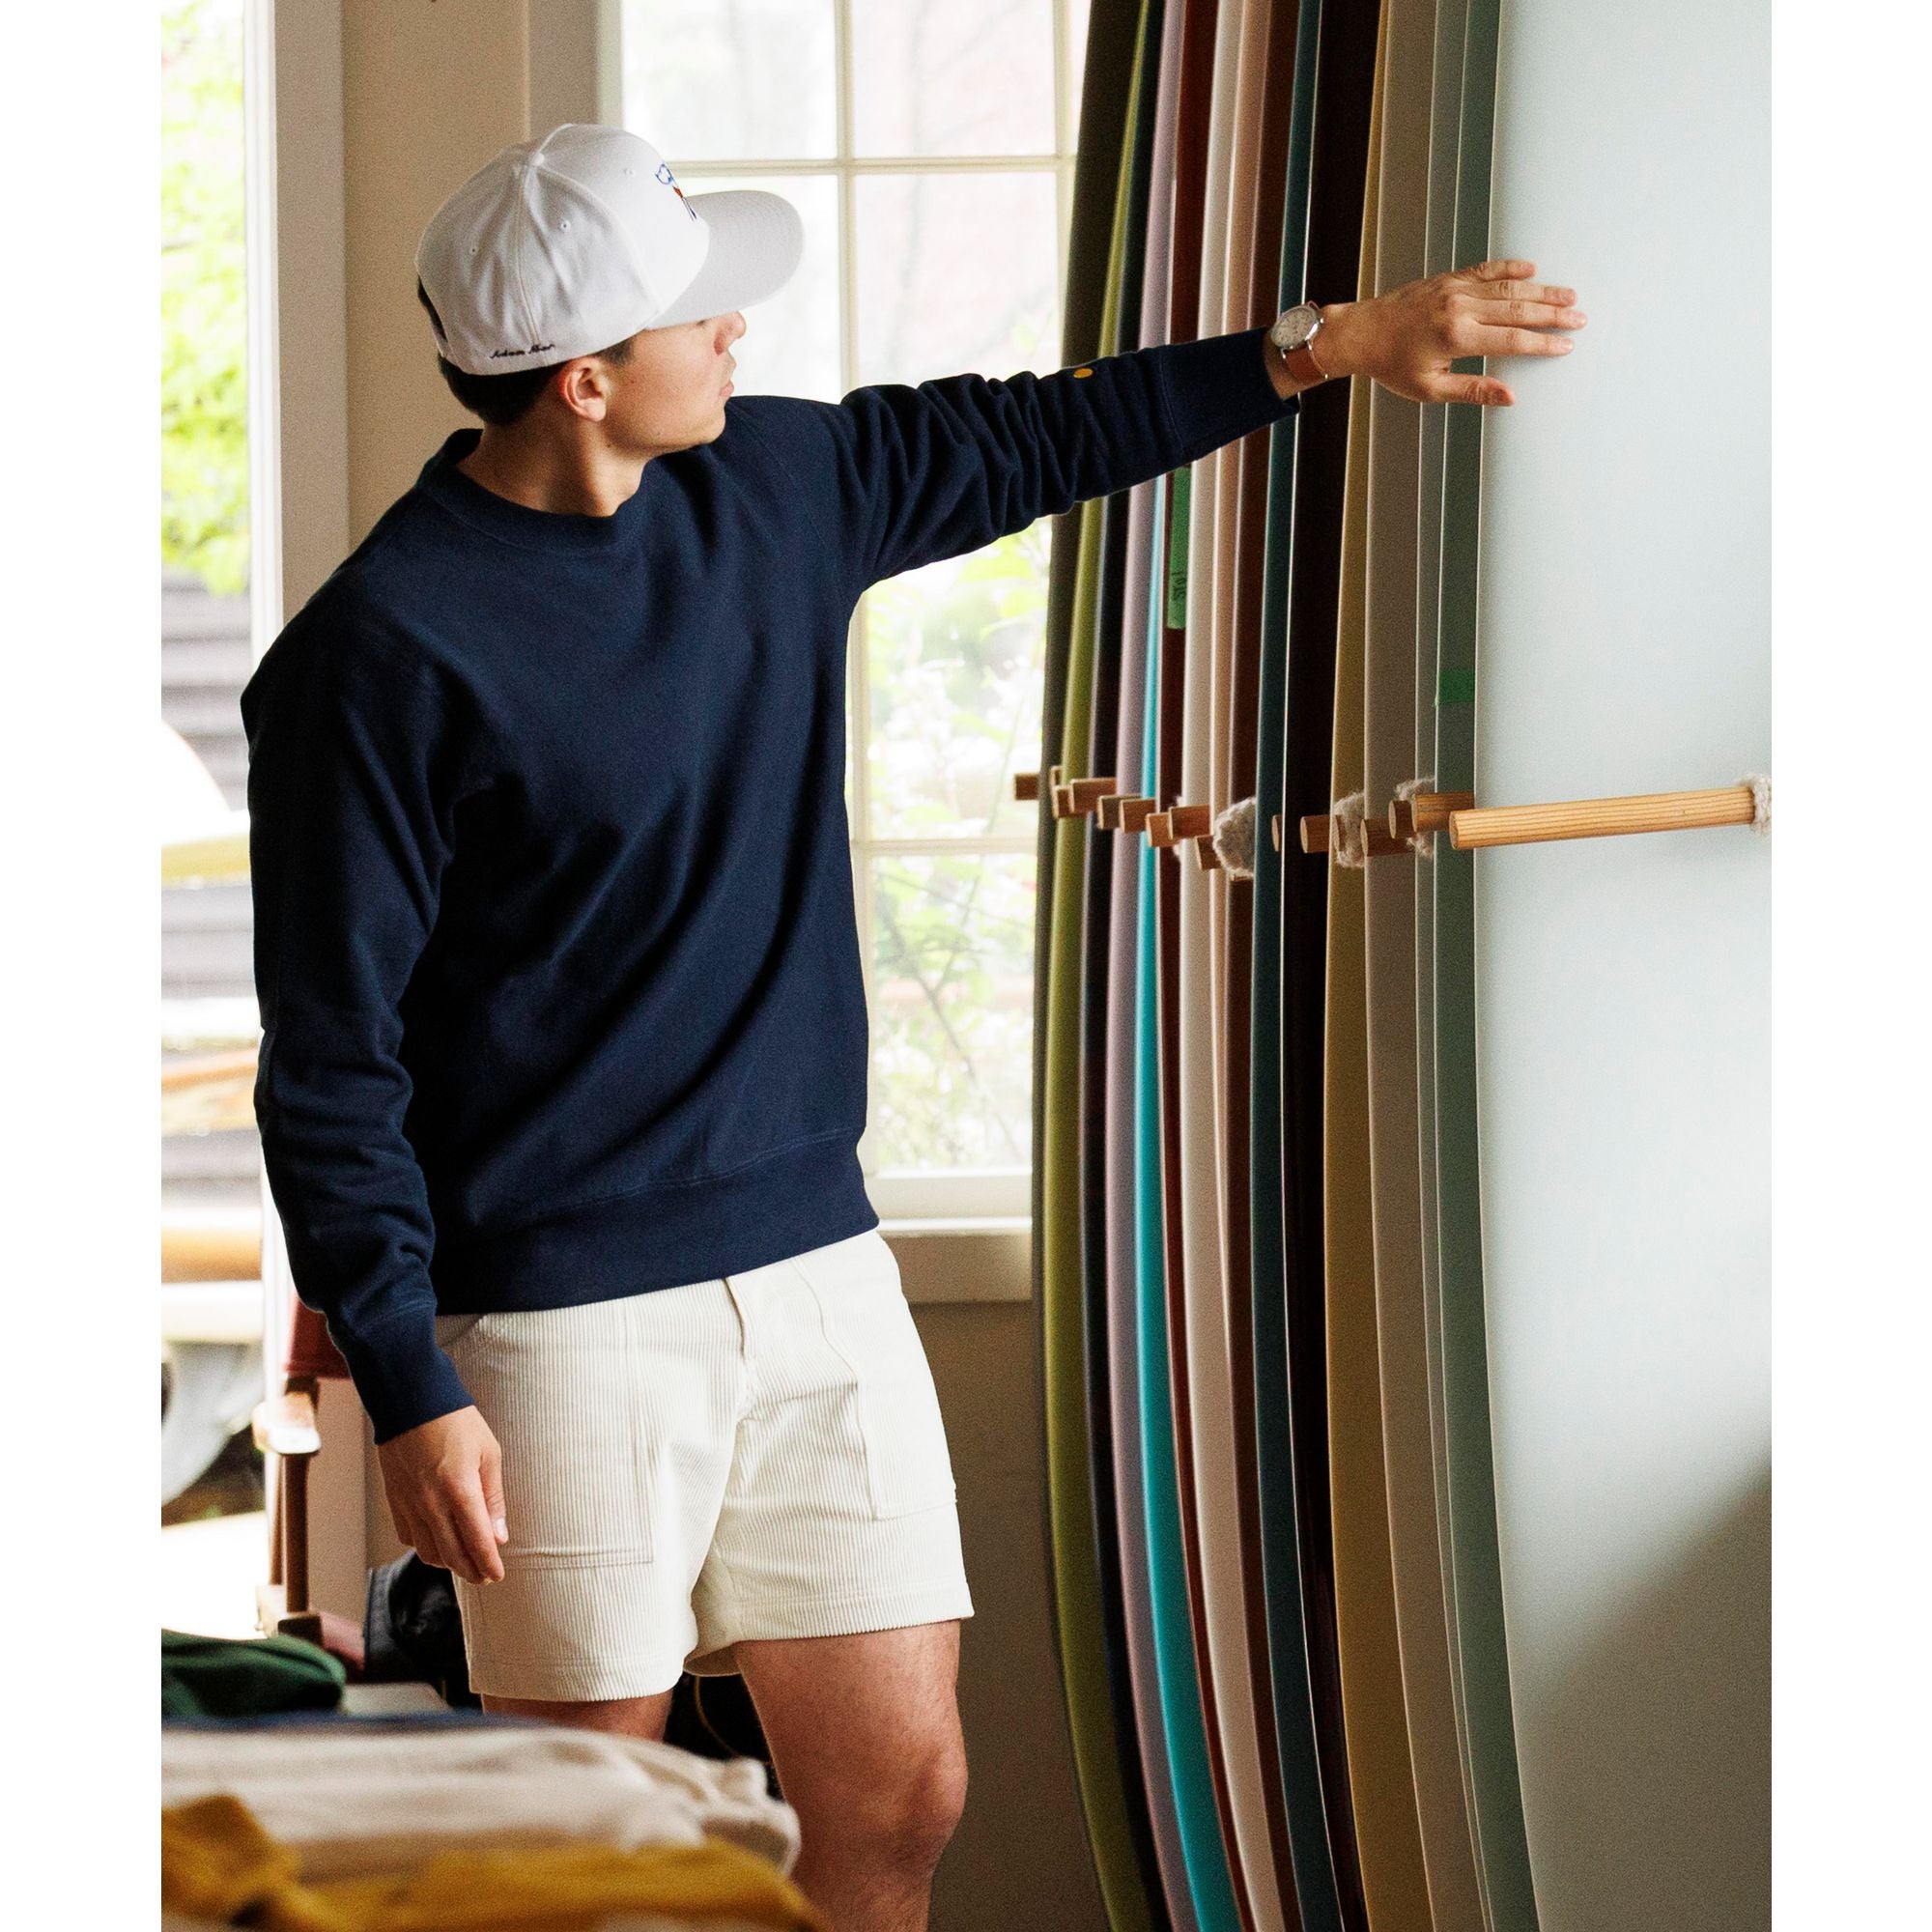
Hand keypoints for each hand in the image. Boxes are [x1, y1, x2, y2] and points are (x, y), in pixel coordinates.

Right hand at [376, 1404, 508, 1584]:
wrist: (411, 1403)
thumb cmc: (456, 1423)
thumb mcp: (488, 1454)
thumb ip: (493, 1498)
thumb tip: (499, 1535)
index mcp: (460, 1491)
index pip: (477, 1542)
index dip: (489, 1564)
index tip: (498, 1576)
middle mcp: (431, 1504)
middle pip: (452, 1555)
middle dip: (471, 1571)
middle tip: (485, 1576)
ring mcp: (410, 1505)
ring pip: (428, 1552)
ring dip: (448, 1562)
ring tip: (464, 1561)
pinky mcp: (395, 1501)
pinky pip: (409, 1538)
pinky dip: (425, 1547)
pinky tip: (438, 1542)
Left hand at [1316, 257, 1586, 405]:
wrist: (1360, 333)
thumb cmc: (1390, 365)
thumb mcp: (1430, 388)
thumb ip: (1472, 390)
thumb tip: (1509, 396)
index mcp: (1457, 337)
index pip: (1512, 341)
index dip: (1542, 344)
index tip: (1565, 345)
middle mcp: (1459, 308)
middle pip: (1517, 309)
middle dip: (1552, 314)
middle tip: (1579, 317)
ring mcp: (1454, 289)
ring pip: (1507, 287)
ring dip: (1540, 291)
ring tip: (1567, 295)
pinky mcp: (1448, 279)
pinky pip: (1485, 270)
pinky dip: (1509, 268)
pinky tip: (1531, 269)